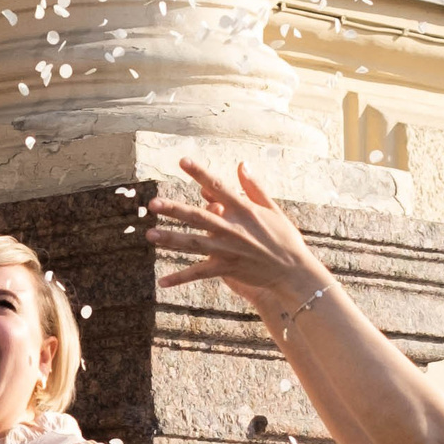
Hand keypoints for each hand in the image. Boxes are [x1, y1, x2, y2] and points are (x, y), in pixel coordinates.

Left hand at [144, 158, 331, 317]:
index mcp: (244, 210)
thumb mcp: (272, 209)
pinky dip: (181, 278)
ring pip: (194, 243)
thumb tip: (241, 164)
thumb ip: (253, 187)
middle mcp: (233, 228)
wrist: (294, 271)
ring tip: (150, 235)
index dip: (199, 173)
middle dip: (175, 210)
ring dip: (171, 239)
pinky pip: (199, 273)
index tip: (182, 161)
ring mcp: (228, 250)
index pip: (218, 187)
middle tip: (153, 204)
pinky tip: (162, 282)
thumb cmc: (285, 238)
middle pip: (199, 216)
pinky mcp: (227, 268)